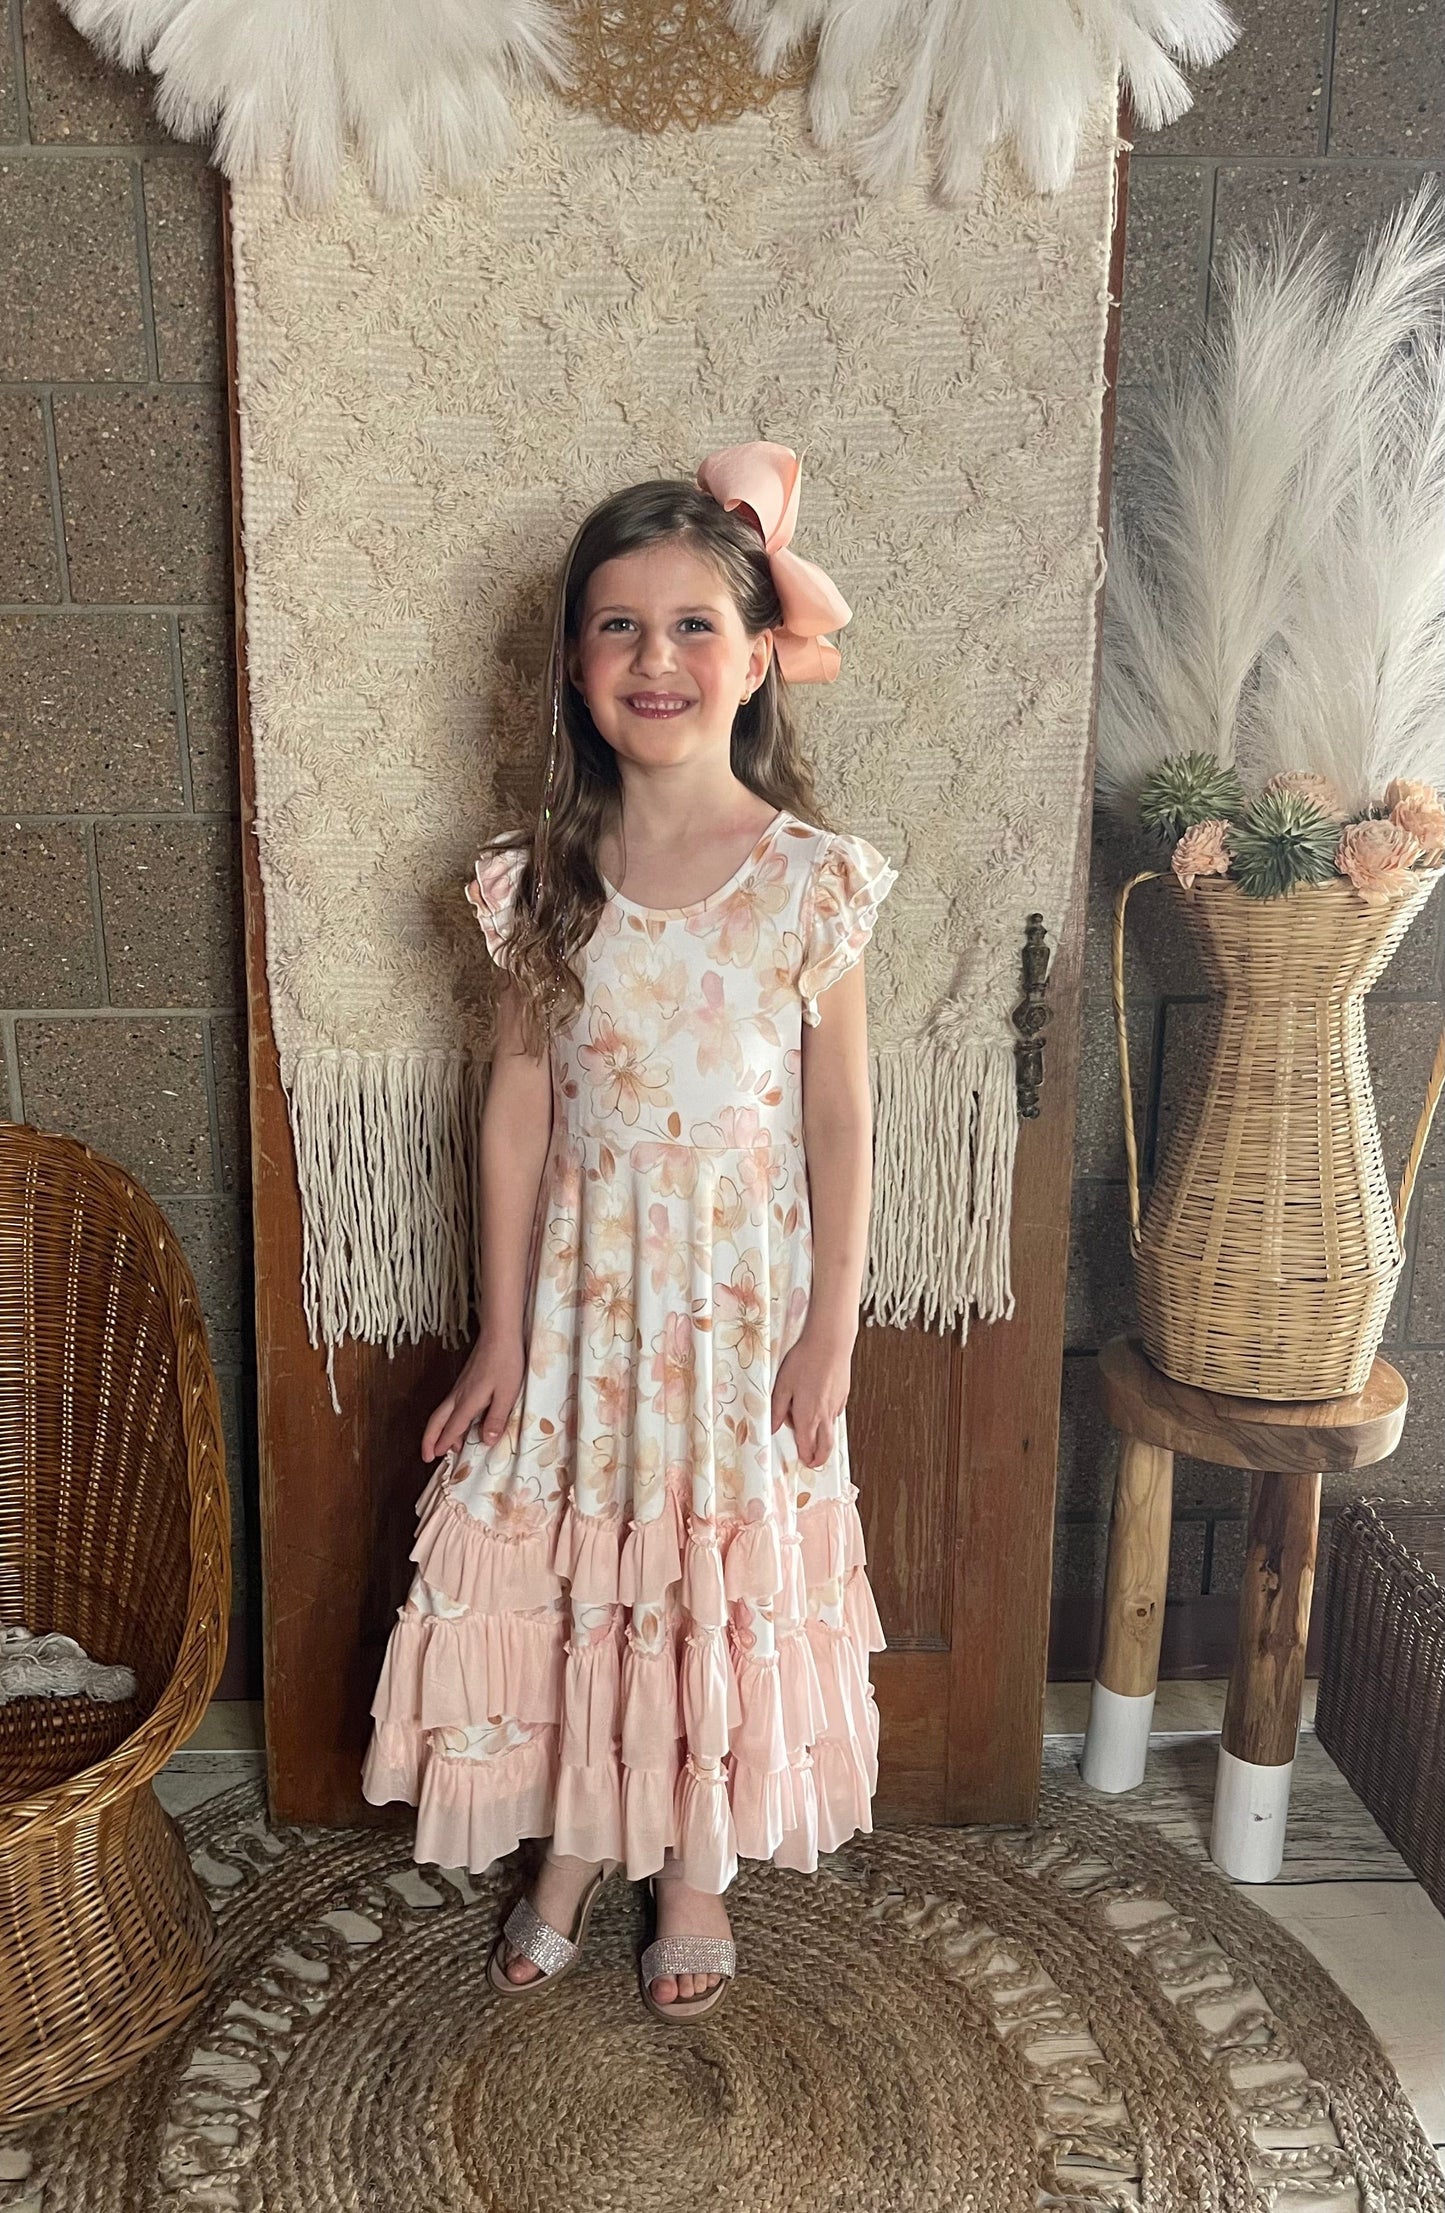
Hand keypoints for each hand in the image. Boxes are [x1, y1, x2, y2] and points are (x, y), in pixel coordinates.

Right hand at [422, 1330, 526, 1461]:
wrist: (500, 1334)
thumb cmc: (506, 1362)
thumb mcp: (507, 1394)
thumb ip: (496, 1418)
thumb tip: (486, 1441)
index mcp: (468, 1401)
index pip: (452, 1427)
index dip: (443, 1443)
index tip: (434, 1457)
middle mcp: (459, 1395)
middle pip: (437, 1420)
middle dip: (429, 1439)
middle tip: (427, 1456)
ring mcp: (460, 1386)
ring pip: (442, 1412)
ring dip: (439, 1430)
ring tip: (444, 1446)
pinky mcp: (465, 1380)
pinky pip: (450, 1405)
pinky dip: (447, 1419)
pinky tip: (458, 1421)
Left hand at [770, 1322, 853, 1467]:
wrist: (830, 1343)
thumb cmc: (804, 1362)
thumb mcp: (782, 1386)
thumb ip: (777, 1410)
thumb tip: (773, 1427)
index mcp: (807, 1416)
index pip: (807, 1445)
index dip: (805, 1456)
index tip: (803, 1461)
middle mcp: (824, 1415)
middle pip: (826, 1446)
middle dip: (820, 1458)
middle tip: (814, 1462)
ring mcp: (836, 1406)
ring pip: (831, 1430)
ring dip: (823, 1437)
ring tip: (813, 1433)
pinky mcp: (843, 1395)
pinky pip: (835, 1414)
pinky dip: (828, 1418)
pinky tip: (819, 1406)